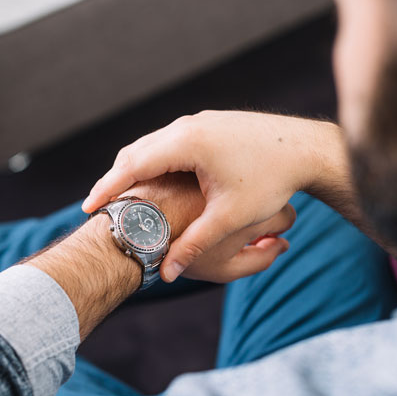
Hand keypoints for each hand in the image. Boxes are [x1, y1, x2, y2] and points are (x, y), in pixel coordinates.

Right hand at [83, 111, 340, 281]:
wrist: (308, 148)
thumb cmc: (272, 181)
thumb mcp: (230, 218)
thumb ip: (195, 246)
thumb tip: (168, 274)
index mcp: (188, 143)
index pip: (133, 165)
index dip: (108, 187)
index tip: (89, 208)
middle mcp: (188, 125)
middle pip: (138, 152)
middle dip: (116, 179)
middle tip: (98, 205)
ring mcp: (199, 121)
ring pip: (153, 145)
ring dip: (135, 169)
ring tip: (122, 196)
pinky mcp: (210, 124)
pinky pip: (170, 142)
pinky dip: (155, 161)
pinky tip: (155, 181)